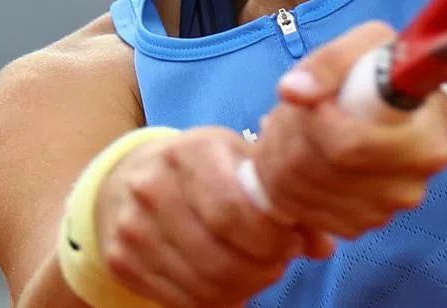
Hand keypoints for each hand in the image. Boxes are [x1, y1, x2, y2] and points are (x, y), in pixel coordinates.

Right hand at [94, 126, 334, 307]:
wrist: (126, 178)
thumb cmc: (200, 165)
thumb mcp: (238, 158)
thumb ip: (281, 195)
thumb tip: (323, 244)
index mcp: (191, 152)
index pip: (234, 211)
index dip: (271, 238)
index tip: (291, 242)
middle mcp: (155, 188)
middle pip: (220, 257)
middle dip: (263, 269)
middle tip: (279, 263)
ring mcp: (134, 228)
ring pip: (203, 285)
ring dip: (243, 288)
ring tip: (258, 272)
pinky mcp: (123, 261)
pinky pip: (181, 301)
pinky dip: (215, 301)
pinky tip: (230, 283)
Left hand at [249, 22, 446, 238]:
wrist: (410, 111)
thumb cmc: (388, 73)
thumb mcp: (370, 45)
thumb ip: (331, 61)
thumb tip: (292, 91)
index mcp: (421, 141)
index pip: (347, 146)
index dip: (312, 121)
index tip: (308, 98)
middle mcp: (407, 187)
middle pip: (318, 173)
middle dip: (286, 137)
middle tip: (287, 111)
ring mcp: (383, 212)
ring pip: (303, 196)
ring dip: (280, 160)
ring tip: (291, 128)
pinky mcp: (360, 225)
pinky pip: (305, 212)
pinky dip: (288, 185)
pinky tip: (298, 154)